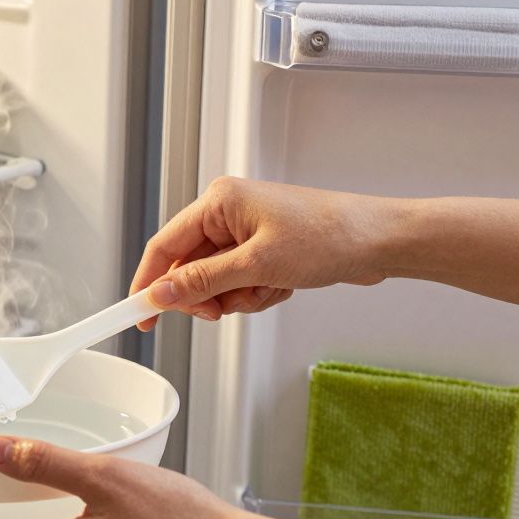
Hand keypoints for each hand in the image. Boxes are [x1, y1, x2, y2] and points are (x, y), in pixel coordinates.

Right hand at [131, 177, 396, 328]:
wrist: (379, 241)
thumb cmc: (329, 236)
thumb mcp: (257, 265)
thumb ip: (203, 282)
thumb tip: (161, 295)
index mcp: (219, 202)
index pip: (164, 247)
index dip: (148, 284)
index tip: (138, 316)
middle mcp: (227, 213)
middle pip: (189, 269)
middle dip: (207, 296)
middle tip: (222, 310)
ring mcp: (246, 232)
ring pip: (215, 282)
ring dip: (238, 298)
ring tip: (268, 289)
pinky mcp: (263, 249)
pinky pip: (240, 284)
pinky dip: (256, 294)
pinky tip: (282, 287)